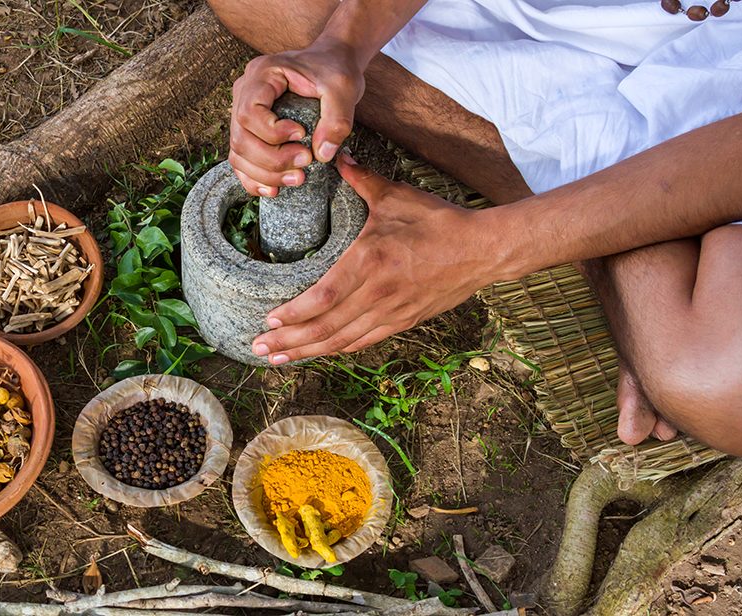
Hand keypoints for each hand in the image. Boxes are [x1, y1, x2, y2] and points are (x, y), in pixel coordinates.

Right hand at [229, 42, 364, 196]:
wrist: (331, 62)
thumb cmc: (334, 70)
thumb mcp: (343, 88)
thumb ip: (337, 119)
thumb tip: (322, 155)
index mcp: (262, 74)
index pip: (249, 113)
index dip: (272, 133)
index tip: (302, 135)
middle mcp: (244, 91)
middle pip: (240, 138)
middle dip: (272, 160)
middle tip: (305, 163)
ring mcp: (242, 111)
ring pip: (238, 153)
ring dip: (265, 174)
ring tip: (298, 178)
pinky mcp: (250, 130)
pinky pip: (241, 159)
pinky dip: (254, 178)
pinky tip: (274, 189)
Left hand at [251, 154, 503, 363]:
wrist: (484, 250)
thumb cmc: (439, 222)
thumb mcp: (397, 197)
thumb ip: (361, 180)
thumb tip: (335, 157)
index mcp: (371, 261)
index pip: (323, 297)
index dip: (293, 314)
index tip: (268, 320)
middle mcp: (379, 294)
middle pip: (325, 327)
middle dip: (288, 341)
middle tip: (257, 348)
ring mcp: (392, 312)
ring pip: (341, 341)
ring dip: (307, 352)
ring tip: (276, 358)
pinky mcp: (404, 322)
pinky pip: (363, 342)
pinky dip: (337, 349)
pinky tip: (317, 353)